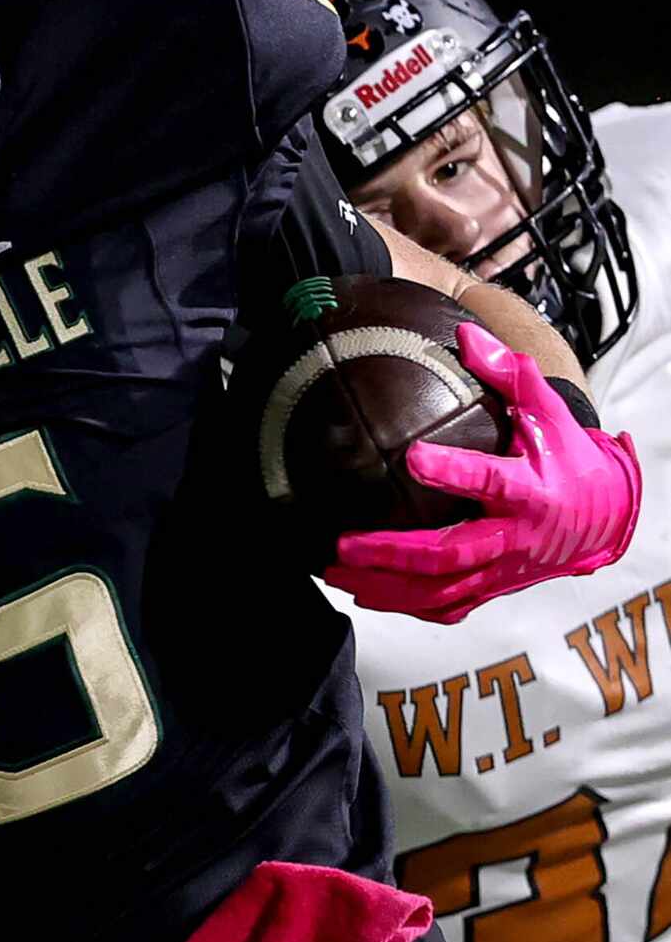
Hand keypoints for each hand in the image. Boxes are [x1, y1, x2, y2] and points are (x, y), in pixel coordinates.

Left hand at [326, 322, 641, 624]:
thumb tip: (467, 334)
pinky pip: (448, 606)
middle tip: (342, 543)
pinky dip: (408, 606)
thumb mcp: (550, 413)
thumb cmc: (568, 459)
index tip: (411, 457)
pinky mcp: (494, 588)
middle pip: (450, 554)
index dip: (454, 471)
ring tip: (335, 573)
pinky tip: (366, 596)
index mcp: (530, 491)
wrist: (605, 518)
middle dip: (393, 553)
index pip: (490, 481)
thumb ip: (511, 375)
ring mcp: (503, 570)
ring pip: (441, 591)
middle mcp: (514, 538)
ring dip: (386, 588)